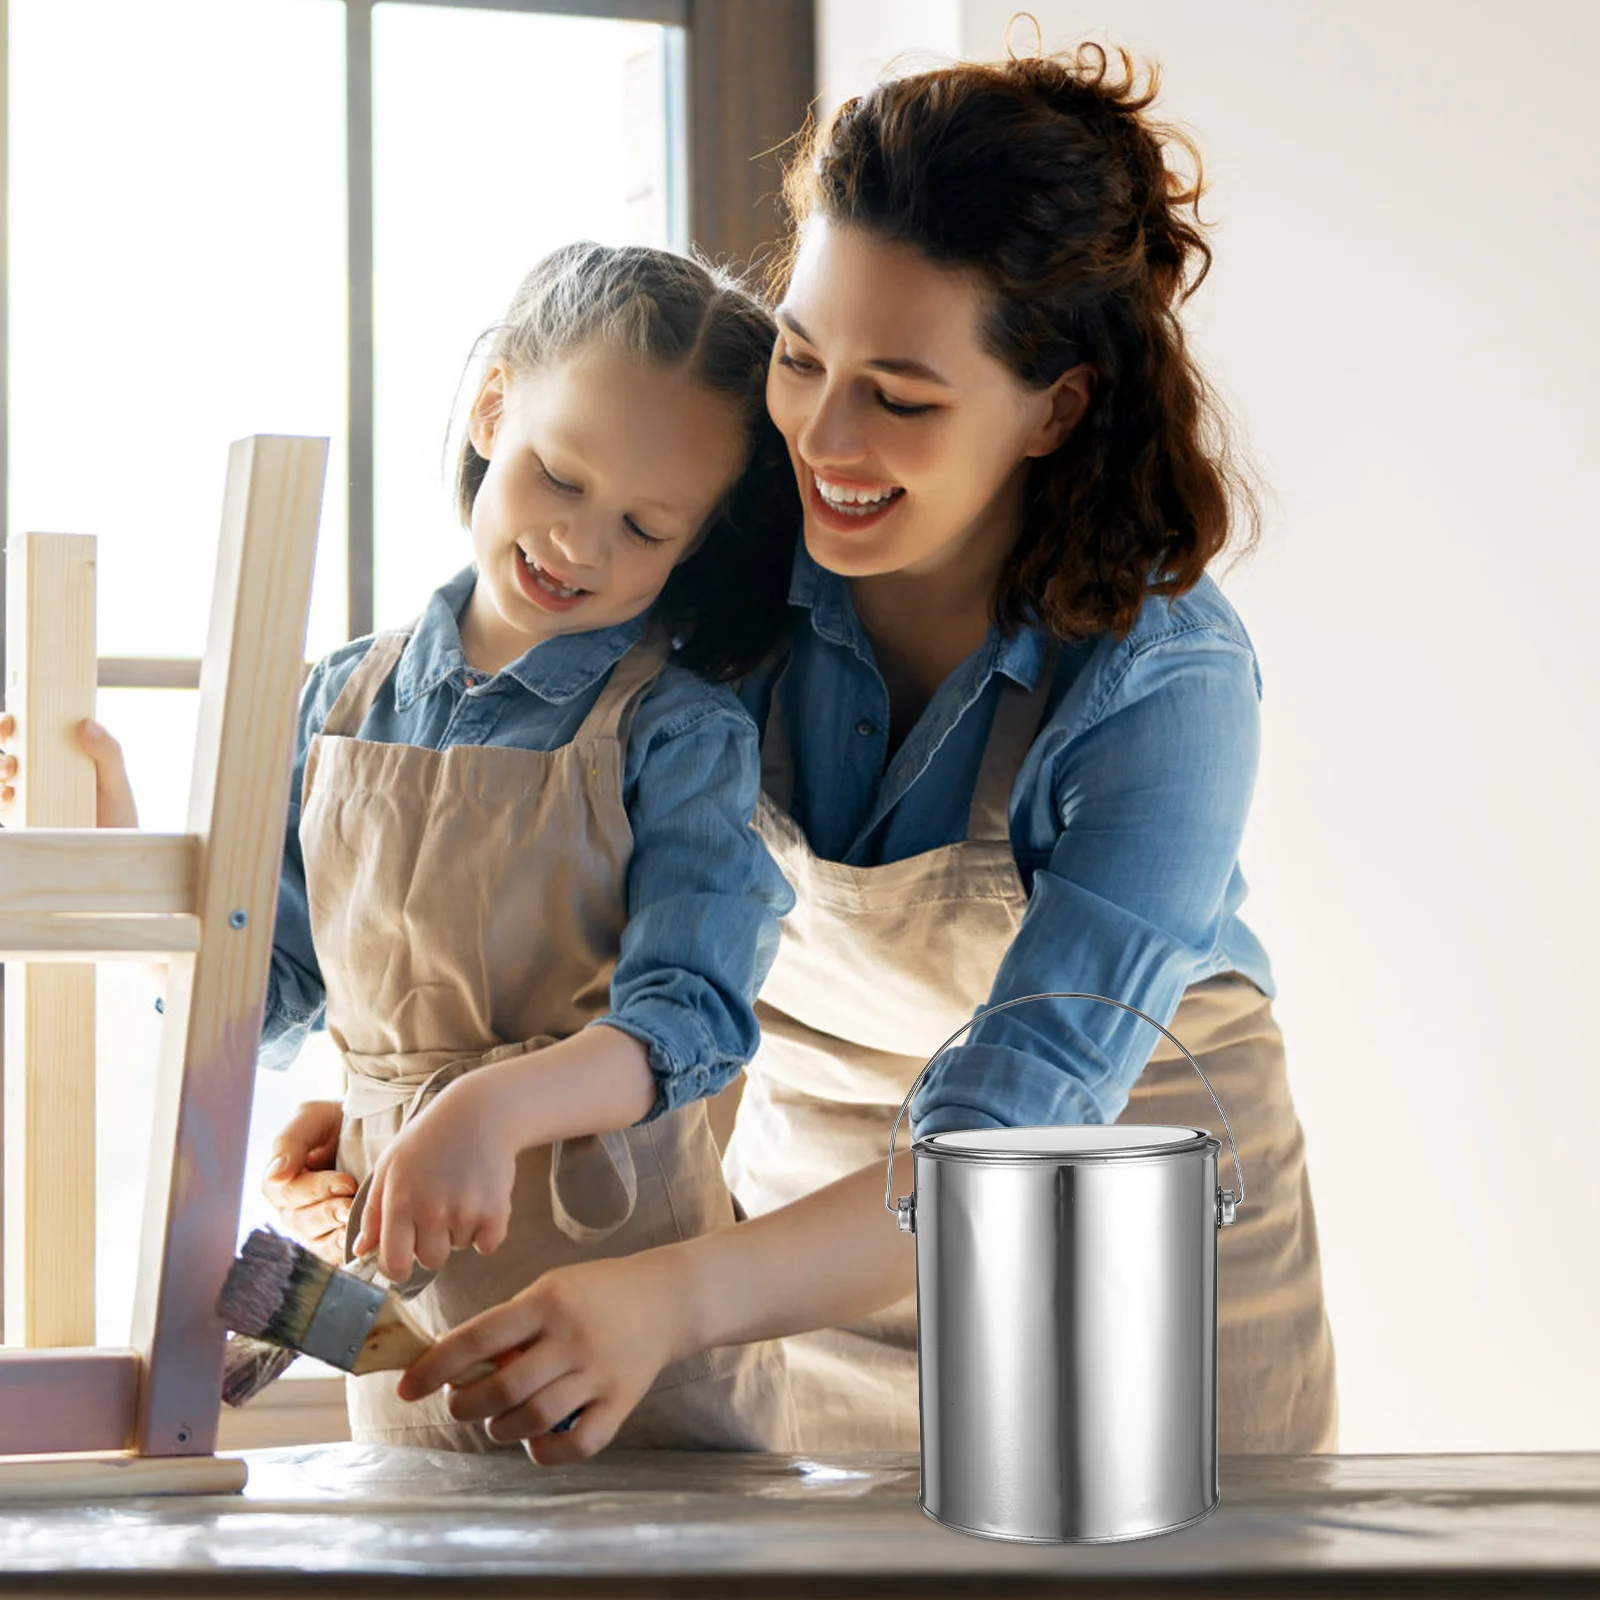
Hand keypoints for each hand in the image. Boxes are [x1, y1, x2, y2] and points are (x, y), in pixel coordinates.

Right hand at [0, 713, 139, 827]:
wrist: (113, 851)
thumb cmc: (118, 815)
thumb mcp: (117, 782)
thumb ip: (108, 753)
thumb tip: (85, 723)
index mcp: (67, 753)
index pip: (39, 728)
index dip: (20, 718)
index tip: (15, 718)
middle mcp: (46, 769)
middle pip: (14, 745)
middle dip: (3, 735)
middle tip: (7, 735)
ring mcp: (33, 792)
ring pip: (4, 771)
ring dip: (1, 766)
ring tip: (11, 770)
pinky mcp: (25, 815)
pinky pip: (4, 802)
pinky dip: (2, 796)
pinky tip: (10, 795)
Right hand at [262, 1099, 356, 1265]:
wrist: (373, 1127)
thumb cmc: (336, 1121)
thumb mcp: (312, 1118)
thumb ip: (291, 1142)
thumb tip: (276, 1175)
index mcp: (279, 1180)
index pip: (288, 1193)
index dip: (316, 1190)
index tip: (345, 1182)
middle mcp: (291, 1208)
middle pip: (301, 1221)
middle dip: (328, 1213)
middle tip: (351, 1205)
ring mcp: (311, 1227)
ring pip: (316, 1240)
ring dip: (337, 1234)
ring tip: (357, 1223)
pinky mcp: (332, 1240)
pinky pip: (332, 1254)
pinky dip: (344, 1251)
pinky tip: (359, 1244)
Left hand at [352, 1067, 519, 1283]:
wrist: (481, 1113)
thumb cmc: (429, 1138)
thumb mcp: (390, 1167)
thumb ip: (373, 1213)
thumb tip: (360, 1252)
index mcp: (400, 1201)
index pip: (394, 1264)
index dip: (397, 1267)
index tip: (403, 1259)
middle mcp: (432, 1210)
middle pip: (431, 1261)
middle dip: (432, 1244)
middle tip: (437, 1211)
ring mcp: (465, 1211)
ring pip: (459, 1248)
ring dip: (459, 1230)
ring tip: (460, 1192)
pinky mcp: (496, 1211)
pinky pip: (488, 1244)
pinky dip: (486, 1230)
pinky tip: (481, 1200)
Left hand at [396, 1248, 687, 1463]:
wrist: (669, 1297)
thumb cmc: (598, 1291)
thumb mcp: (552, 1288)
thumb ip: (511, 1324)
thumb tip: (458, 1366)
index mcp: (548, 1302)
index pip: (478, 1338)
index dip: (435, 1367)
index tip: (408, 1387)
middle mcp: (571, 1338)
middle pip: (501, 1388)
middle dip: (466, 1405)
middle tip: (461, 1403)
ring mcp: (598, 1373)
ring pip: (532, 1419)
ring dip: (499, 1429)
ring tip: (496, 1421)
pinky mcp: (621, 1402)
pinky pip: (577, 1444)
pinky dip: (546, 1452)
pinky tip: (535, 1442)